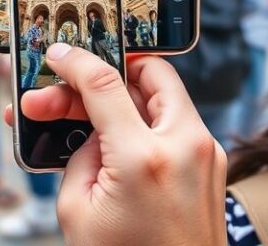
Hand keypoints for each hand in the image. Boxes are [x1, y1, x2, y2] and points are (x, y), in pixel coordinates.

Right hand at [5, 44, 226, 245]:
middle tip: (66, 94)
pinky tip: (112, 137)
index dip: (74, 62)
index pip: (104, 82)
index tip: (57, 55)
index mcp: (145, 159)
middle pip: (147, 71)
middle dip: (103, 73)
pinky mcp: (210, 164)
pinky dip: (142, 120)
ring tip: (84, 119)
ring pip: (161, 94)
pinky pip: (172, 123)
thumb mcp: (79, 211)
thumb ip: (81, 155)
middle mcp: (185, 147)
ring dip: (122, 96)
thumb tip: (90, 128)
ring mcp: (205, 153)